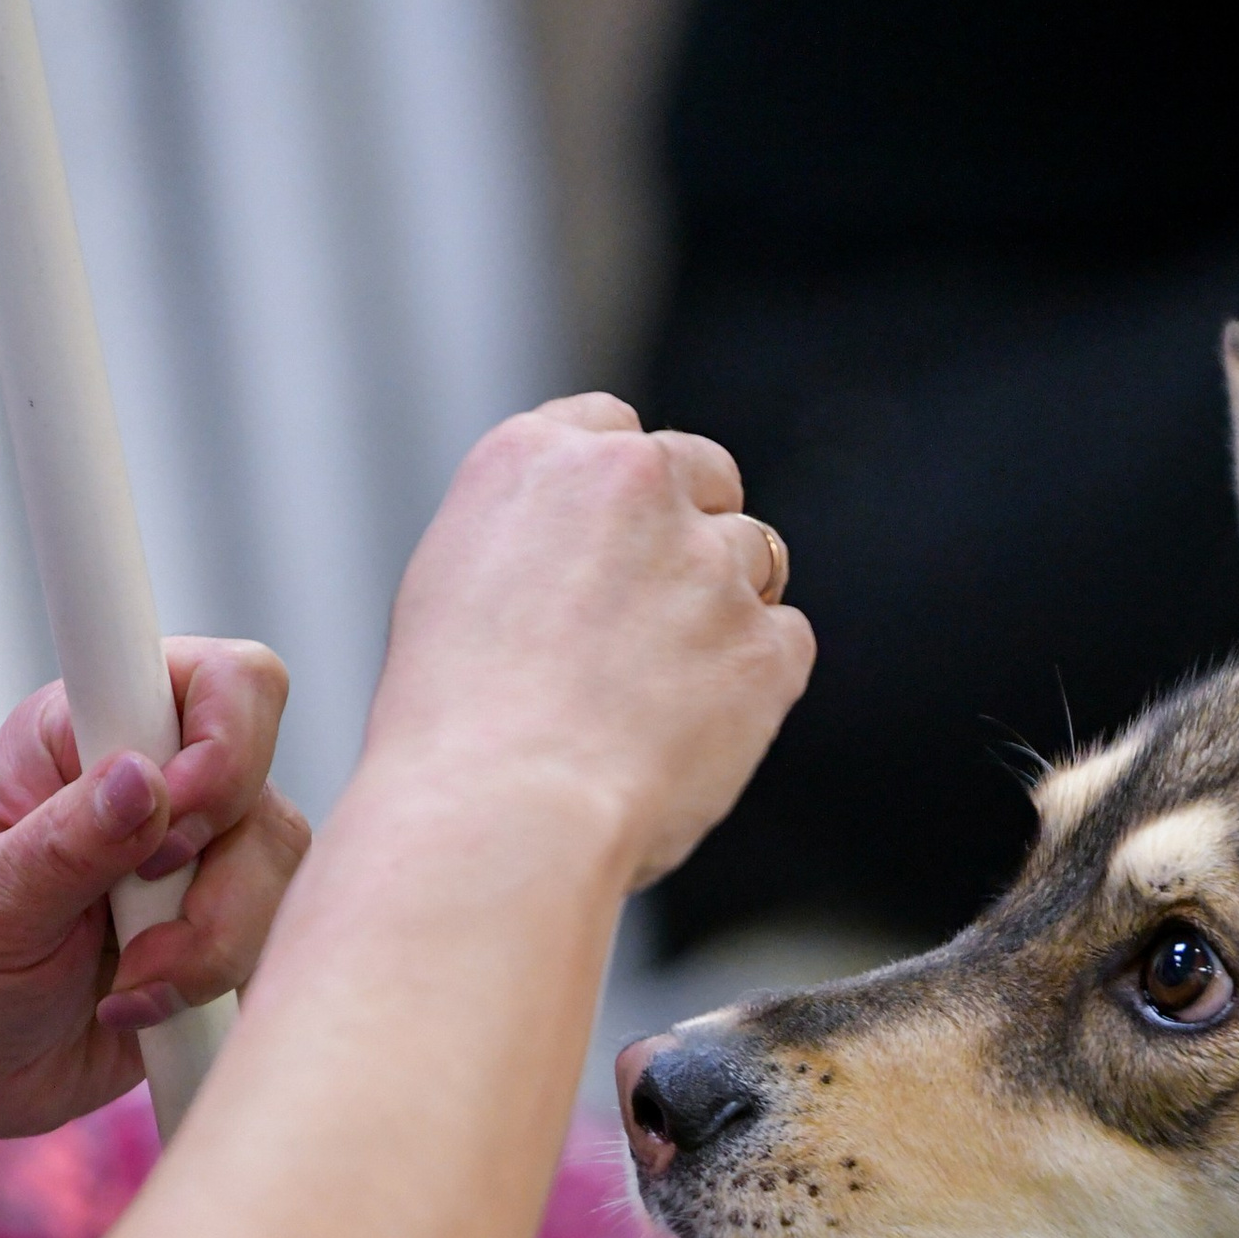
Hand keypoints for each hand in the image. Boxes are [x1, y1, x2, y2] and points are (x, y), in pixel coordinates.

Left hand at [0, 642, 306, 1237]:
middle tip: (131, 925)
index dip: (223, 745)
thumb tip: (144, 778)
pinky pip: (273, 948)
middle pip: (263, 793)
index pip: (215, 682)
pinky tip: (136, 1007)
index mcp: (84, 736)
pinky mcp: (217, 937)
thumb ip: (69, 841)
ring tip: (124, 987)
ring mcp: (197, 864)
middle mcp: (156, 786)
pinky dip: (213, 990)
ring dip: (210, 950)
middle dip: (215, 880)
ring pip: (279, 879)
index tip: (170, 829)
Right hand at [363, 394, 813, 890]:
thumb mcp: (451, 590)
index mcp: (535, 457)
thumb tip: (587, 563)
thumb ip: (532, 544)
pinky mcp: (763, 643)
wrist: (499, 808)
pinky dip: (756, 684)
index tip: (623, 540)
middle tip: (657, 621)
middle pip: (706, 474)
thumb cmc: (452, 729)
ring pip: (755, 558)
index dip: (630, 489)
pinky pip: (787, 642)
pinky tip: (695, 733)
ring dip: (724, 613)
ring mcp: (707, 560)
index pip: (615, 429)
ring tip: (658, 699)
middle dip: (696, 531)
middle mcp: (630, 484)